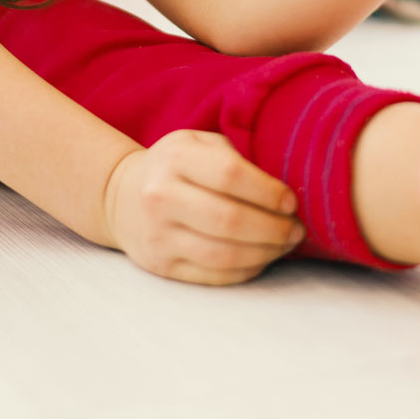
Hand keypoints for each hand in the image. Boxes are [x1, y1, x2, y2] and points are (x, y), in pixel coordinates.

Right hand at [103, 130, 305, 283]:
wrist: (121, 197)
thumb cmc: (176, 165)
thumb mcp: (198, 143)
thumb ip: (234, 155)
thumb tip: (284, 184)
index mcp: (175, 156)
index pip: (230, 175)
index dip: (267, 191)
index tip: (291, 201)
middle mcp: (161, 195)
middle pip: (229, 219)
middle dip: (273, 228)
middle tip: (297, 229)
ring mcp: (158, 234)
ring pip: (223, 253)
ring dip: (265, 253)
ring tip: (286, 244)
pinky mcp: (161, 266)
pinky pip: (213, 275)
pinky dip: (246, 269)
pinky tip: (263, 258)